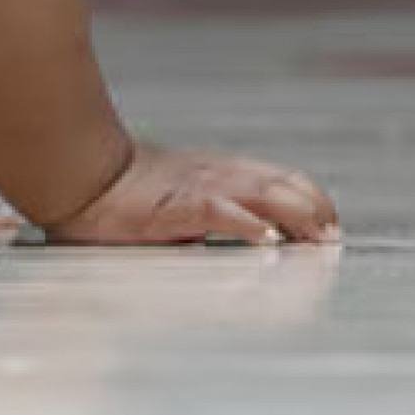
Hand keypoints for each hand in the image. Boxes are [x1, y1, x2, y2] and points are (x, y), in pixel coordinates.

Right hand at [43, 143, 338, 246]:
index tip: (331, 228)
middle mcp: (219, 175)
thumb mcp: (182, 197)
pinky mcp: (178, 206)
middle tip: (332, 242)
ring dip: (297, 218)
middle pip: (285, 184)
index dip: (314, 200)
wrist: (81, 176)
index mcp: (222, 172)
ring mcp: (200, 188)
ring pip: (265, 194)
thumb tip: (258, 232)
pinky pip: (222, 212)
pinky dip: (249, 224)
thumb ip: (218, 207)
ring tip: (318, 241)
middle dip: (316, 212)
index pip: (283, 178)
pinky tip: (266, 239)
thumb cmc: (125, 194)